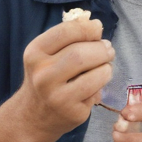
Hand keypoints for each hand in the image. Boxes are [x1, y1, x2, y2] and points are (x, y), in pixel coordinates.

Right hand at [17, 18, 114, 140]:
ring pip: (94, 73)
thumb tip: (95, 25)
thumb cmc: (47, 78)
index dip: (87, 28)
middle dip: (101, 48)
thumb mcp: (47, 56)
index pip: (65, 32)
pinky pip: (97, 90)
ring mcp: (56, 96)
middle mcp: (42, 75)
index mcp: (34, 53)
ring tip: (105, 65)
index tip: (97, 28)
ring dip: (106, 66)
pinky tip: (97, 83)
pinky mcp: (72, 111)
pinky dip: (102, 83)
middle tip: (108, 49)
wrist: (34, 116)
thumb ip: (67, 39)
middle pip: (80, 53)